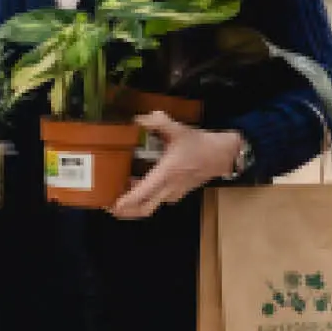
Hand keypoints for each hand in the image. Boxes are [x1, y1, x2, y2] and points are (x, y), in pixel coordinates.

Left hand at [110, 114, 244, 219]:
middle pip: (145, 208)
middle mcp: (169, 187)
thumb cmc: (200, 144)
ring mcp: (174, 193)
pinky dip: (145, 198)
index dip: (127, 201)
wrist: (223, 155)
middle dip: (126, 211)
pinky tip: (135, 186)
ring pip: (151, 205)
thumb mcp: (179, 129)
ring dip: (134, 204)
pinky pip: (157, 200)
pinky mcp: (178, 193)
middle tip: (108, 206)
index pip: (144, 193)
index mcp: (167, 174)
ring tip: (117, 195)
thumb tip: (139, 119)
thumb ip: (158, 121)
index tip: (112, 205)